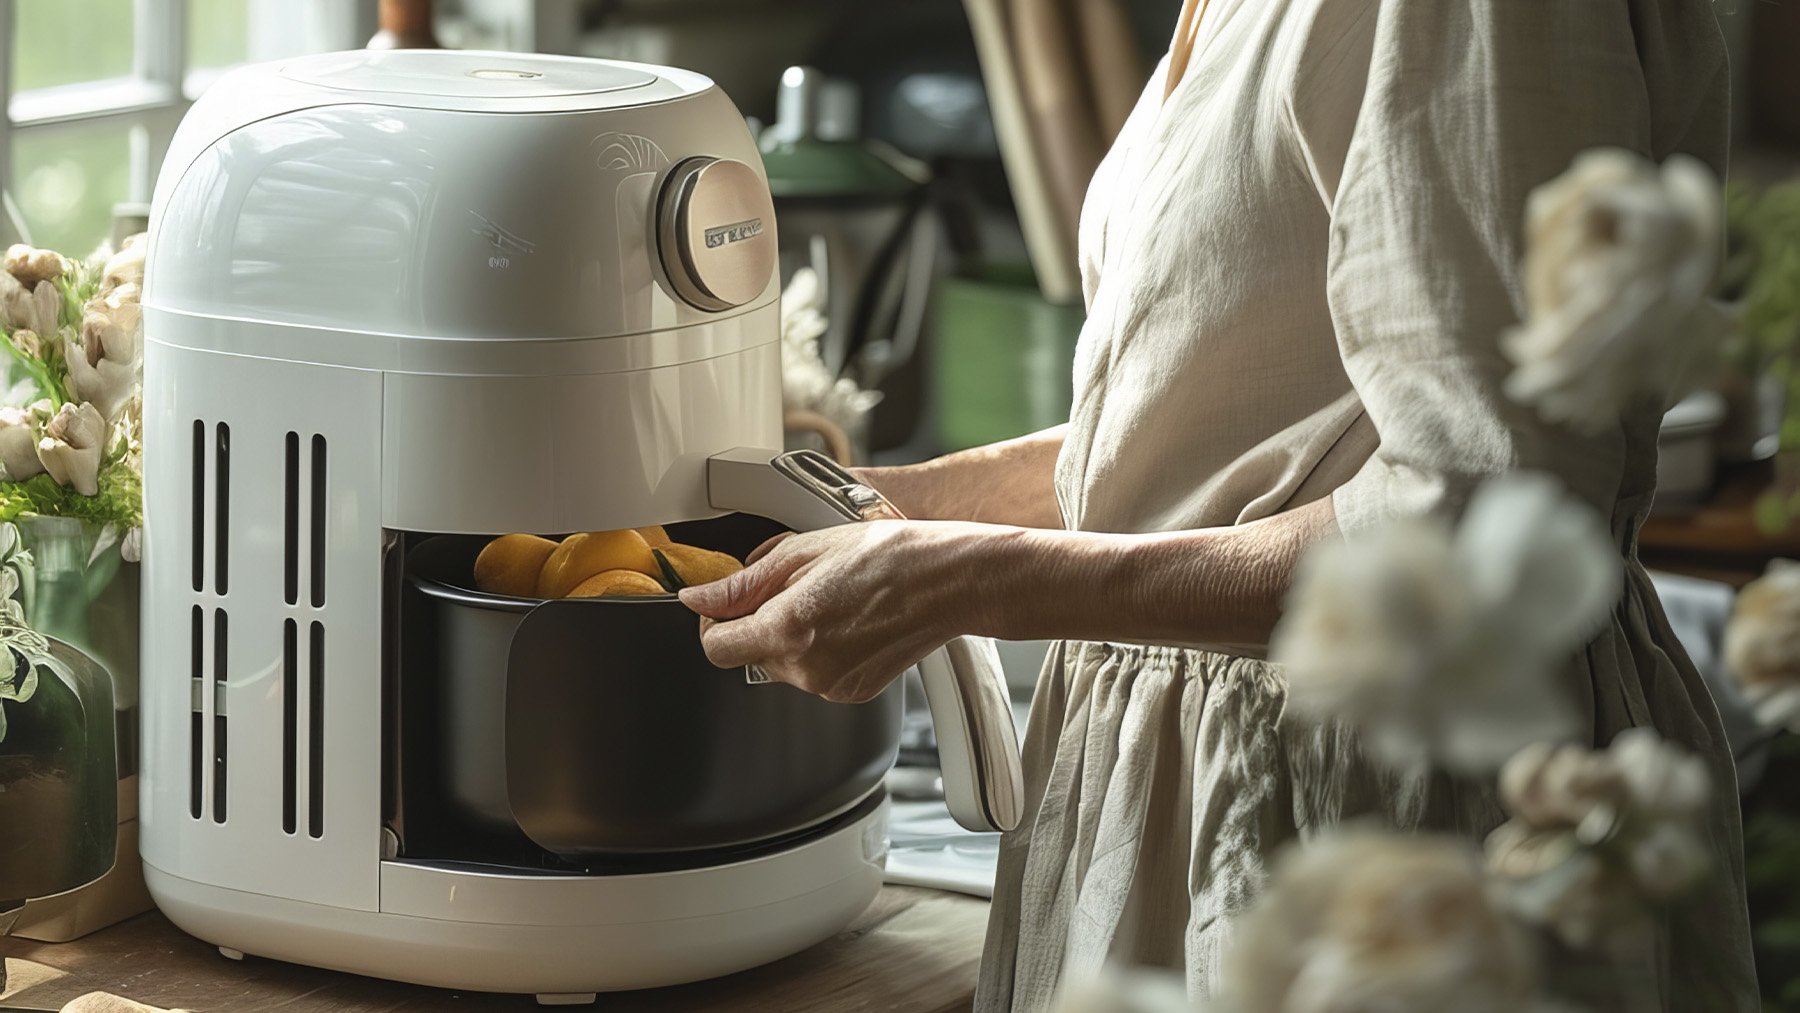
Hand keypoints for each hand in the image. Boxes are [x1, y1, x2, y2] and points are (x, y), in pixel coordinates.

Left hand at [677, 521, 990, 702]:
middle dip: (759, 623)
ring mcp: (831, 687)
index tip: (727, 603)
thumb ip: (741, 583)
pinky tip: (847, 620)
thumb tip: (699, 598)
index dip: (714, 621)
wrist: (947, 580)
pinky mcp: (853, 693)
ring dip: (790, 636)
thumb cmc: (886, 557)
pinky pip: (814, 674)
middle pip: (749, 656)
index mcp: (787, 631)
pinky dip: (820, 650)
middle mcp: (805, 670)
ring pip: (782, 665)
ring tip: (829, 600)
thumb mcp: (801, 552)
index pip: (715, 648)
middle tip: (795, 587)